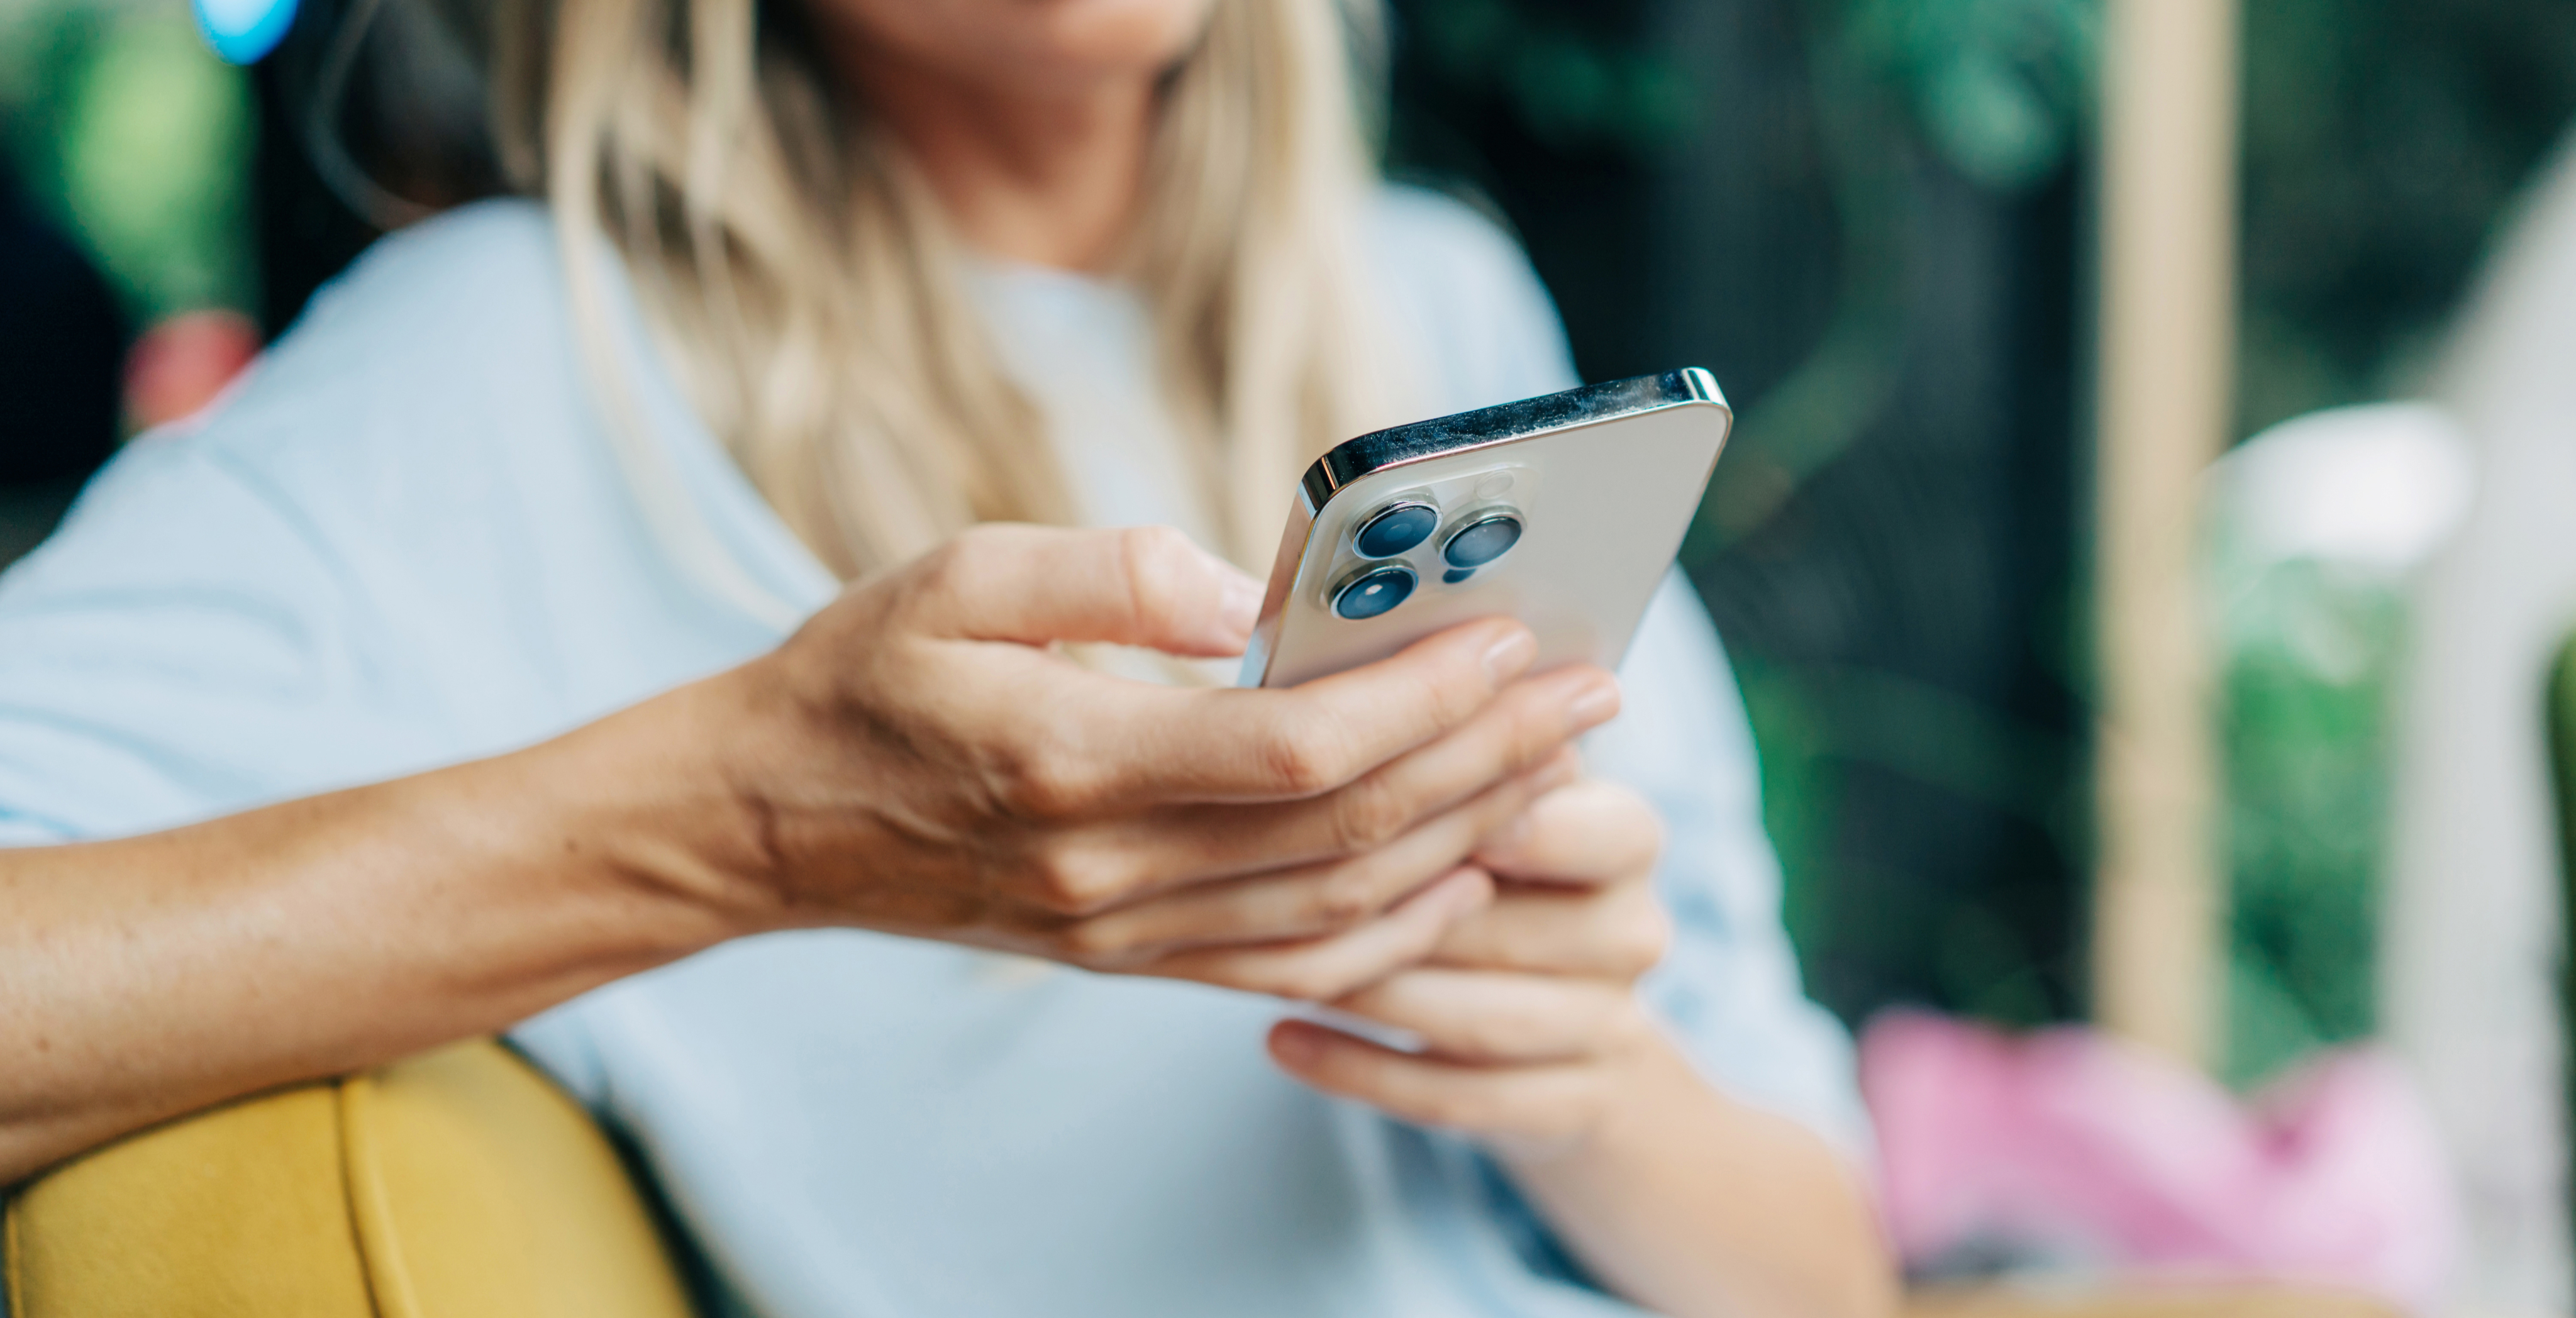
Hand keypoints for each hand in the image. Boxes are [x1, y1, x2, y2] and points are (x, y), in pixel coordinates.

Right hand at [672, 523, 1621, 1000]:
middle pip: (1349, 832)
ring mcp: (1123, 934)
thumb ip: (1113, 572)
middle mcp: (1111, 871)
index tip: (1515, 636)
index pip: (1296, 750)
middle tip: (1593, 689)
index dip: (1423, 699)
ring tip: (1557, 763)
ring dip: (1467, 837)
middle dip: (1490, 758)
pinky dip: (1395, 930)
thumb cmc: (860, 676)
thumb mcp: (957, 574)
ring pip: (1342, 910)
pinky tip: (1461, 874)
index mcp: (1071, 760)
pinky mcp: (1128, 960)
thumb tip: (1255, 595)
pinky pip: (1293, 967)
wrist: (767, 822)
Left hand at [1263, 776, 1676, 1154]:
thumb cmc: (1505, 878)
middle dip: (1400, 917)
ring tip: (1274, 969)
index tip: (1416, 802)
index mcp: (1626, 838)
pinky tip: (1280, 1040)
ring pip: (1480, 1019)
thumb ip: (1457, 760)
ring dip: (1374, 994)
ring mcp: (1606, 1028)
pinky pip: (1458, 1097)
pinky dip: (1362, 1071)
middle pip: (1513, 928)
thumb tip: (1357, 697)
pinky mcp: (1568, 1108)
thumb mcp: (1498, 804)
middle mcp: (1632, 932)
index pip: (1602, 825)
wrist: (1580, 1042)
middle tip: (1290, 896)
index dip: (1517, 823)